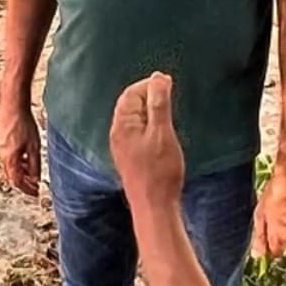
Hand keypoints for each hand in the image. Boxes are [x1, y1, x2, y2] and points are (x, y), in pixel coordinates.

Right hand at [0, 103, 41, 195]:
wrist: (13, 105)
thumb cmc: (23, 123)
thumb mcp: (34, 147)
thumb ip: (35, 165)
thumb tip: (35, 179)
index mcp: (10, 159)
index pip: (17, 181)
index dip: (27, 189)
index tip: (35, 193)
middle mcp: (2, 155)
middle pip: (11, 176)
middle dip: (23, 183)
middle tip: (34, 186)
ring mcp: (0, 148)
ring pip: (9, 168)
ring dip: (21, 173)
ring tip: (32, 172)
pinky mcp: (2, 141)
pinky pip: (8, 159)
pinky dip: (17, 163)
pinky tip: (26, 158)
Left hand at [110, 73, 184, 208]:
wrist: (154, 208)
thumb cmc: (159, 171)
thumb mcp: (162, 132)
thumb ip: (159, 103)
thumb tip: (158, 78)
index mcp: (122, 125)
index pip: (131, 94)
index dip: (148, 85)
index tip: (167, 82)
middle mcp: (117, 135)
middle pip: (130, 105)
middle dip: (148, 95)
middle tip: (168, 92)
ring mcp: (122, 148)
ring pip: (134, 120)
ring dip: (149, 110)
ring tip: (167, 109)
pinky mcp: (130, 159)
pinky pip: (136, 133)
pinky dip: (148, 125)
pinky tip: (161, 131)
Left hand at [251, 166, 285, 259]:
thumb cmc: (275, 191)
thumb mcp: (260, 214)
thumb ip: (259, 237)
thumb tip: (257, 255)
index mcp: (280, 233)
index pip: (276, 253)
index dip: (270, 249)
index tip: (267, 242)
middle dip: (279, 233)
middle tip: (274, 217)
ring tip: (284, 208)